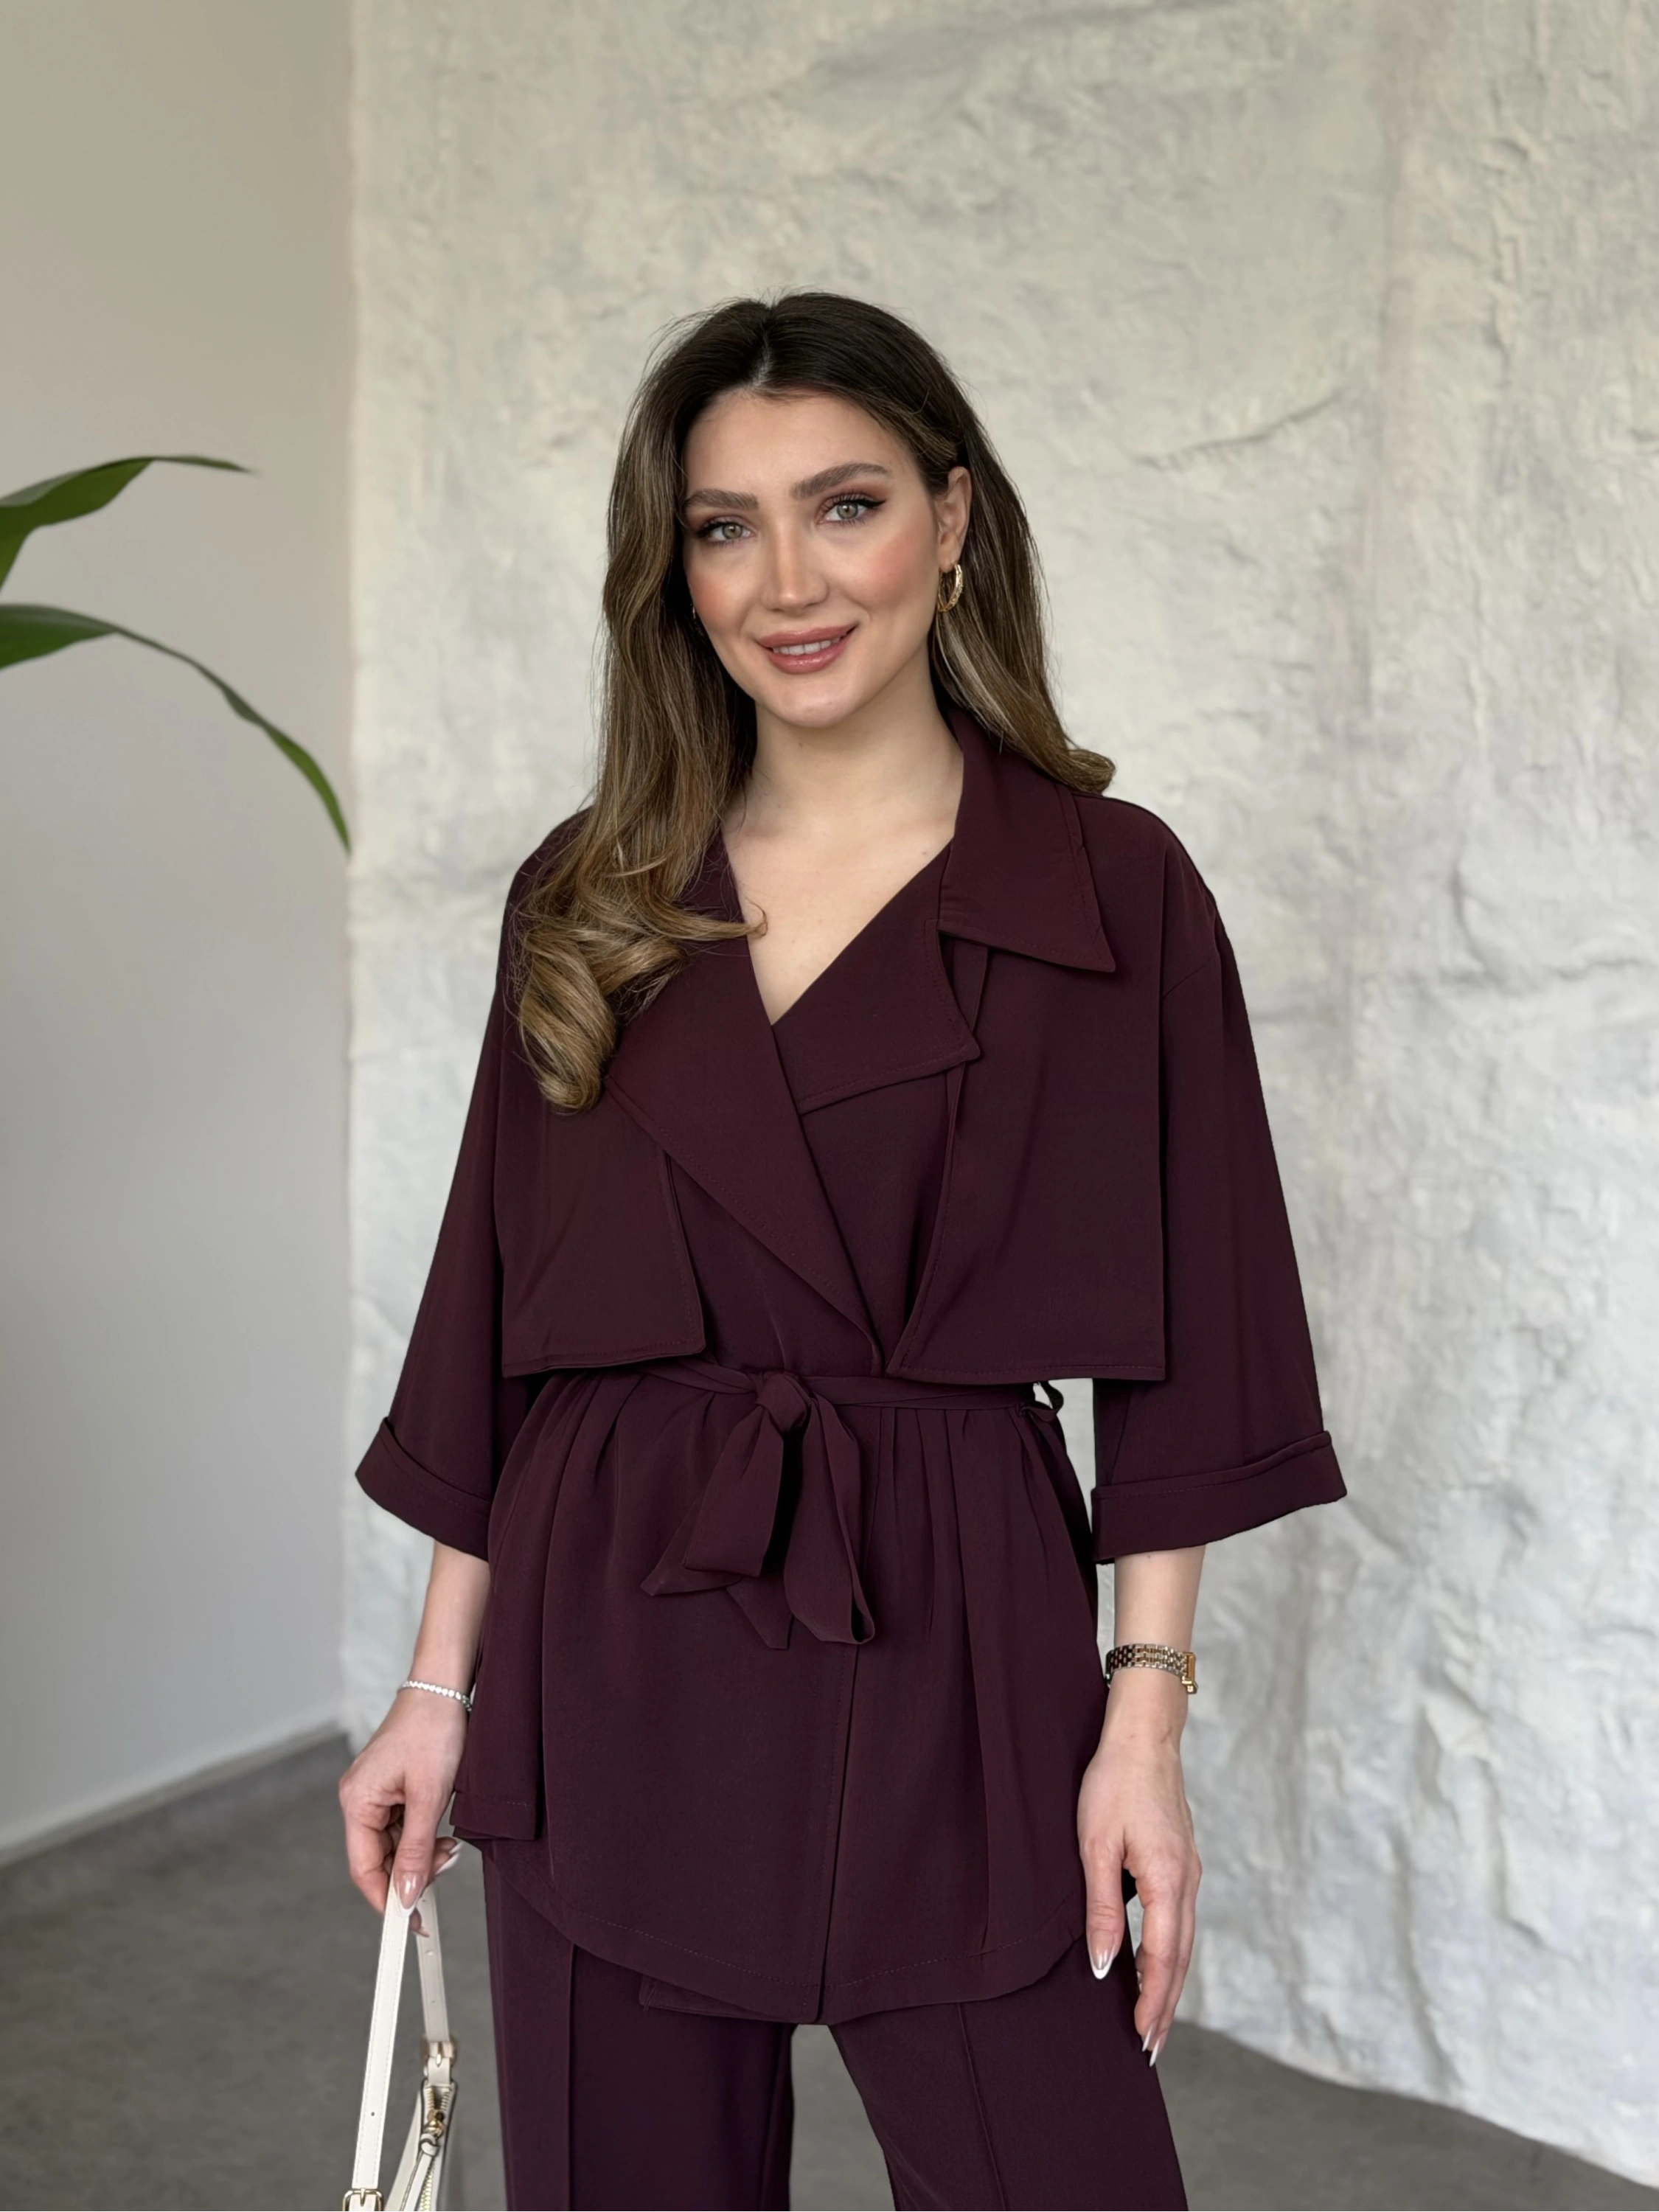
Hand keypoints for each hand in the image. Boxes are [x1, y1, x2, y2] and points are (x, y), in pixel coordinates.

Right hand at [339, 1687, 468, 1913]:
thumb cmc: (433, 1730)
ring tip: (450, 1846)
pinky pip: (402, 1826)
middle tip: (446, 1866)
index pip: (365, 1869)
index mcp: (357, 1802)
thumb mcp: (430, 1796)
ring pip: (394, 1845)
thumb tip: (407, 1897)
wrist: (444, 1686)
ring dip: (422, 1854)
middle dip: (413, 1872)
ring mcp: (375, 1793)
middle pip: (380, 1859)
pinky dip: (423, 1836)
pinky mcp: (391, 1787)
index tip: (410, 1924)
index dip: (387, 1900)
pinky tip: (443, 1832)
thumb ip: (417, 1850)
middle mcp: (359, 1800)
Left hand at [1076, 1670, 1201, 2063]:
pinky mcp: (1183, 1863)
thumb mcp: (1096, 1846)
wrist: (1145, 1736)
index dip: (1152, 2003)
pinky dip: (1171, 1954)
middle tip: (1149, 2049)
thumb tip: (1103, 1967)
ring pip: (1184, 1943)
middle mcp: (1188, 1883)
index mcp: (1168, 1882)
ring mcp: (1190, 1873)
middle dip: (1166, 2007)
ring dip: (1170, 1984)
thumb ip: (1101, 1909)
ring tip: (1153, 2020)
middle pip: (1181, 1960)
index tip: (1142, 2040)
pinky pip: (1181, 1921)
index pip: (1163, 1960)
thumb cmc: (1114, 1784)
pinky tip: (1157, 1965)